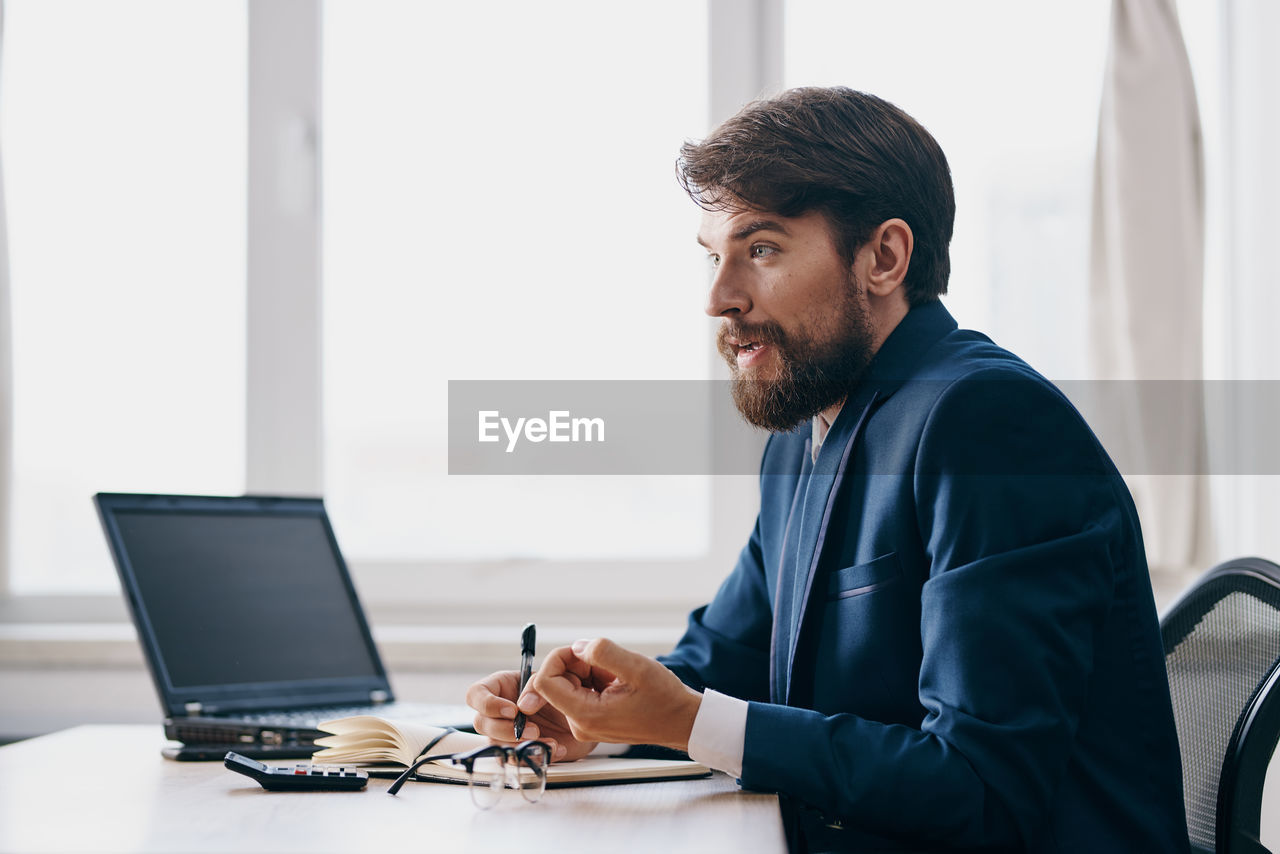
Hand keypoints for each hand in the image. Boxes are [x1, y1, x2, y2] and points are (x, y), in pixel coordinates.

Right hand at [464, 669, 596, 761]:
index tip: (512, 711)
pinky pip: (516, 761)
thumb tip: (523, 707)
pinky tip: (555, 749)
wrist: (585, 711)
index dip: (488, 704)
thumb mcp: (553, 678)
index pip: (476, 694)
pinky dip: (535, 758)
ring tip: (550, 743)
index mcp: (501, 686)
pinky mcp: (519, 751)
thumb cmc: (567, 687)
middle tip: (533, 730)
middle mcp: (499, 711)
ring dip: (520, 747)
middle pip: (480, 723)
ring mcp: (506, 733)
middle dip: (505, 730)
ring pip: (495, 746)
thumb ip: (536, 686)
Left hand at [525, 638, 702, 750]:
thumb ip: (603, 653)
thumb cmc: (665, 699)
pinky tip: (617, 681)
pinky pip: (581, 692)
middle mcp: (580, 724)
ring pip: (569, 684)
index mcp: (585, 715)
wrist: (681, 721)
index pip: (544, 682)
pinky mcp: (593, 720)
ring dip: (589, 670)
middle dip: (577, 663)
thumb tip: (578, 647)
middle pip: (556, 682)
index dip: (558, 658)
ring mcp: (585, 723)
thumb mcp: (636, 667)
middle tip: (607, 663)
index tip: (583, 652)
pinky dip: (595, 679)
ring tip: (617, 674)